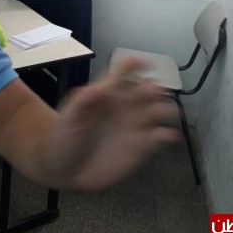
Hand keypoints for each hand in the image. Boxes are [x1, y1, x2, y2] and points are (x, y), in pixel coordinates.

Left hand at [48, 57, 178, 190]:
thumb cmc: (64, 136)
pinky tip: (166, 135)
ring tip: (164, 112)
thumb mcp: (70, 117)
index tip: (145, 63)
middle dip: (153, 87)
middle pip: (146, 89)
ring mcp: (134, 125)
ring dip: (165, 108)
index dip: (135, 65)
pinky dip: (168, 134)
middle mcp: (125, 105)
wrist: (64, 169)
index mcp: (107, 92)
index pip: (124, 72)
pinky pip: (160, 137)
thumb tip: (99, 86)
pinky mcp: (141, 146)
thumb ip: (84, 100)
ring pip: (158, 110)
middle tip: (153, 92)